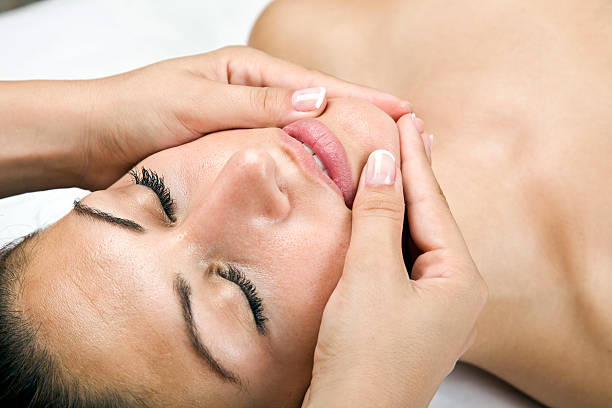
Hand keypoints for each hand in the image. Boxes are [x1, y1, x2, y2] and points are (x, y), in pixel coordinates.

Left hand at [81, 46, 410, 189]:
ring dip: (341, 146)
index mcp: (248, 73)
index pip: (318, 87)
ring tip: (381, 159)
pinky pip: (281, 158)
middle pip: (320, 109)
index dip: (363, 99)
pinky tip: (329, 180)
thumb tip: (316, 105)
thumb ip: (256, 108)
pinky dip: (309, 167)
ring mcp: (246, 126)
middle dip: (364, 120)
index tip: (404, 110)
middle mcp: (252, 98)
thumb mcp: (196, 105)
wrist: (90, 140)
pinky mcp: (234, 152)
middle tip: (409, 135)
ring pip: (304, 137)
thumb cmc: (134, 111)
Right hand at [302, 116, 487, 406]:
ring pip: (412, 238)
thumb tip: (386, 163)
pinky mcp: (405, 315)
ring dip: (397, 199)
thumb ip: (379, 215)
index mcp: (460, 279)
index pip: (433, 203)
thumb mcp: (370, 275)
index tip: (405, 117)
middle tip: (407, 128)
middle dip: (412, 173)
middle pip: (429, 218)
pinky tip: (378, 213)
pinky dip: (385, 230)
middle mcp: (453, 290)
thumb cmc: (364, 356)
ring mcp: (431, 305)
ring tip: (394, 160)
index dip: (414, 158)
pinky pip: (398, 259)